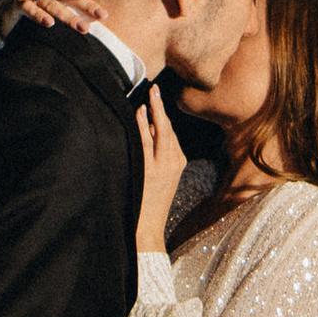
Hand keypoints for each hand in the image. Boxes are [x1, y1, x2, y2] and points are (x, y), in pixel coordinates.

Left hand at [134, 89, 186, 252]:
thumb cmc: (149, 202)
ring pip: (160, 131)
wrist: (147, 228)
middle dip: (161, 107)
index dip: (162, 115)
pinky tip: (139, 112)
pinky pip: (146, 141)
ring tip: (149, 95)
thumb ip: (158, 155)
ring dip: (153, 111)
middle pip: (168, 128)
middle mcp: (174, 161)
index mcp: (178, 161)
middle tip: (154, 88)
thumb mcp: (161, 176)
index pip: (171, 133)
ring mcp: (162, 166)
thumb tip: (149, 128)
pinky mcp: (150, 170)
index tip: (156, 98)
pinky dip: (143, 124)